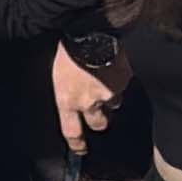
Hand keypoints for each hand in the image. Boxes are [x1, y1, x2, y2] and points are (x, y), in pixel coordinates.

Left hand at [54, 39, 128, 154]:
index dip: (77, 144)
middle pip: (99, 124)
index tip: (81, 150)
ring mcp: (108, 93)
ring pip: (113, 103)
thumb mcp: (58, 74)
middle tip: (98, 109)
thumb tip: (71, 100)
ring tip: (104, 78)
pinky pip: (123, 85)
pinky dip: (119, 78)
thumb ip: (66, 92)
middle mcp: (89, 102)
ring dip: (110, 96)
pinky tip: (113, 65)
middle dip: (99, 119)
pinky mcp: (124, 80)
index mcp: (67, 100)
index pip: (72, 132)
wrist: (89, 30)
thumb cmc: (68, 49)